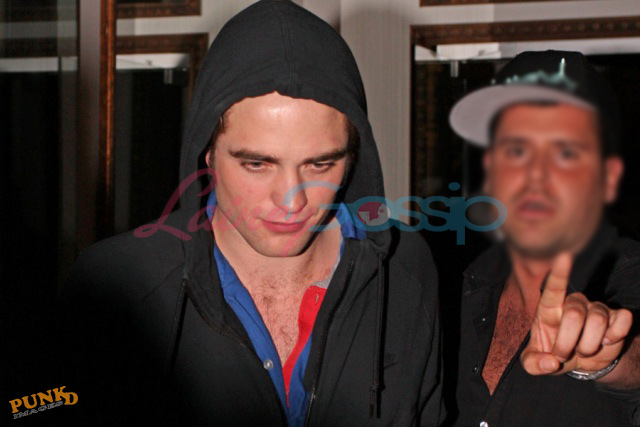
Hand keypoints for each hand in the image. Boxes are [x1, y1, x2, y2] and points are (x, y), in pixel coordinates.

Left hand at [521, 252, 632, 375]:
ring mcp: (596, 308)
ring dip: (589, 345)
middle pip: (575, 313)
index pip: (554, 287)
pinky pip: (622, 321)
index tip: (564, 256)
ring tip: (583, 351)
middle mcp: (574, 303)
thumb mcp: (534, 362)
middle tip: (563, 355)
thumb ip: (533, 364)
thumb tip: (551, 363)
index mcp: (550, 309)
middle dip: (567, 342)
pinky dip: (614, 337)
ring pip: (598, 319)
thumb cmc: (552, 354)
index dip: (559, 273)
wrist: (579, 363)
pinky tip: (606, 342)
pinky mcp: (616, 318)